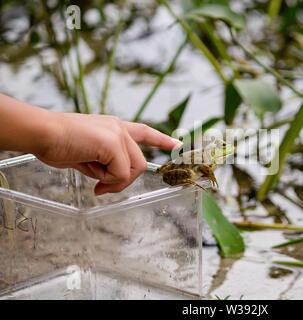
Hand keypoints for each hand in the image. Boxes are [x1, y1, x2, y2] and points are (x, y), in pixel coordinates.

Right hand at [37, 113, 180, 194]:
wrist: (42, 133)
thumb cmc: (57, 143)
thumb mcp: (87, 155)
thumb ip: (104, 164)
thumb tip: (108, 184)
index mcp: (114, 127)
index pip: (144, 131)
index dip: (161, 140)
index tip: (177, 145)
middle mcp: (119, 128)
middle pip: (140, 163)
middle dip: (123, 180)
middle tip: (101, 187)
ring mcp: (118, 134)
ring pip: (133, 169)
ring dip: (113, 180)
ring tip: (92, 176)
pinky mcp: (113, 143)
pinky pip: (121, 173)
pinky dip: (106, 180)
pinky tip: (89, 171)